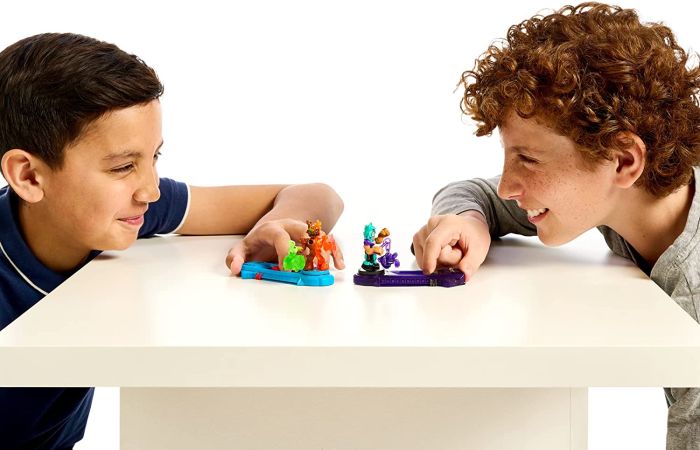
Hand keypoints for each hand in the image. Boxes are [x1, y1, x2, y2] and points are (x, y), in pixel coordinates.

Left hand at [226, 218, 345, 274]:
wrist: (273, 229)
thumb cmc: (258, 244)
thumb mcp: (242, 249)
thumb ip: (236, 258)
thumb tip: (237, 268)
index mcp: (272, 228)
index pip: (281, 236)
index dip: (284, 252)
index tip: (286, 269)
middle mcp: (291, 226)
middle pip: (303, 232)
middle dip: (308, 249)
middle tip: (309, 268)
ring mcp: (304, 231)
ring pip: (318, 236)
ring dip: (325, 251)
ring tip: (329, 268)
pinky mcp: (313, 237)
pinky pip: (327, 242)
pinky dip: (335, 252)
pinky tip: (339, 265)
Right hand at [412, 212, 490, 280]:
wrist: (469, 227)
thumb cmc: (473, 234)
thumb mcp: (479, 249)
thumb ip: (471, 263)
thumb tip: (463, 274)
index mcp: (448, 223)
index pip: (433, 242)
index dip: (429, 258)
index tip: (429, 271)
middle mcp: (431, 224)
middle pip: (431, 254)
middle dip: (445, 261)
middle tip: (458, 253)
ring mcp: (423, 231)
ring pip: (424, 258)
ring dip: (438, 262)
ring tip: (450, 252)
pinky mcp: (418, 239)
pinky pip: (421, 258)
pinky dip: (432, 260)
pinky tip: (442, 252)